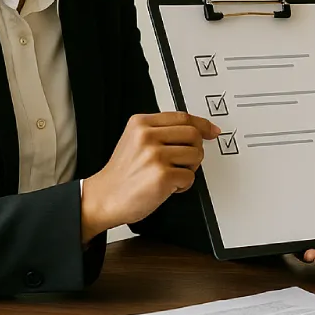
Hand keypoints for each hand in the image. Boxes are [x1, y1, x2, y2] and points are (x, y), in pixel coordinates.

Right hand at [80, 112, 218, 241]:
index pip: (182, 117)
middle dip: (194, 150)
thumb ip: (161, 131)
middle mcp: (147, 136)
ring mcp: (154, 155)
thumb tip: (198, 129)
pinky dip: (183, 185)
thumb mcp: (135, 141)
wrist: (103, 198)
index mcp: (140, 123)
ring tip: (171, 175)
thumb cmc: (122, 174)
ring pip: (196, 155)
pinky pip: (190, 177)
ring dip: (189, 169)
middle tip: (183, 162)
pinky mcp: (162, 176)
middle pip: (193, 134)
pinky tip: (168, 187)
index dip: (202, 124)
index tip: (212, 131)